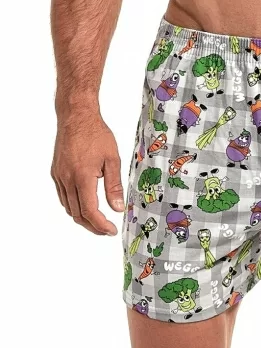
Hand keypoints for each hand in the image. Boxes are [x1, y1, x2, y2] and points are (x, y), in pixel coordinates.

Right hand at [51, 114, 124, 234]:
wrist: (76, 117)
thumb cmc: (96, 134)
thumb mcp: (112, 159)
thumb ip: (114, 185)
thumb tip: (117, 208)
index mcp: (82, 177)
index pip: (89, 211)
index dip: (100, 225)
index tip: (111, 231)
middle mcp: (67, 179)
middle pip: (77, 213)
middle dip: (92, 226)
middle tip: (106, 230)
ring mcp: (59, 176)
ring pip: (68, 207)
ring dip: (82, 217)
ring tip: (98, 220)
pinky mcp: (56, 172)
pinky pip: (63, 196)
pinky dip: (73, 205)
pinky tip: (84, 204)